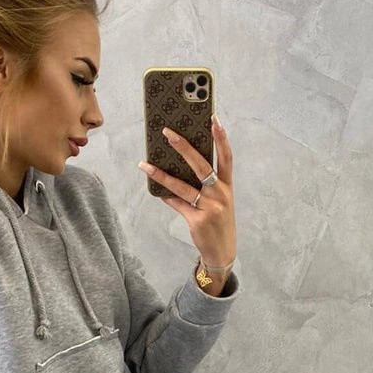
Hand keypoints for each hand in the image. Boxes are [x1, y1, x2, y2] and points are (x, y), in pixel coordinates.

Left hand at [138, 116, 235, 269]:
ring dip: (161, 174)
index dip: (221, 138)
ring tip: (145, 164)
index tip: (214, 120)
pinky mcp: (197, 220)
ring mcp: (210, 207)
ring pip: (182, 186)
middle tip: (168, 133)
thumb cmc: (219, 223)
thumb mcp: (219, 202)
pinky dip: (166, 197)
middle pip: (201, 165)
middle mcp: (220, 194)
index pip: (227, 157)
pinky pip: (177, 204)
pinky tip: (156, 190)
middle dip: (184, 147)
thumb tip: (180, 167)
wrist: (222, 253)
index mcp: (227, 187)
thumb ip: (207, 186)